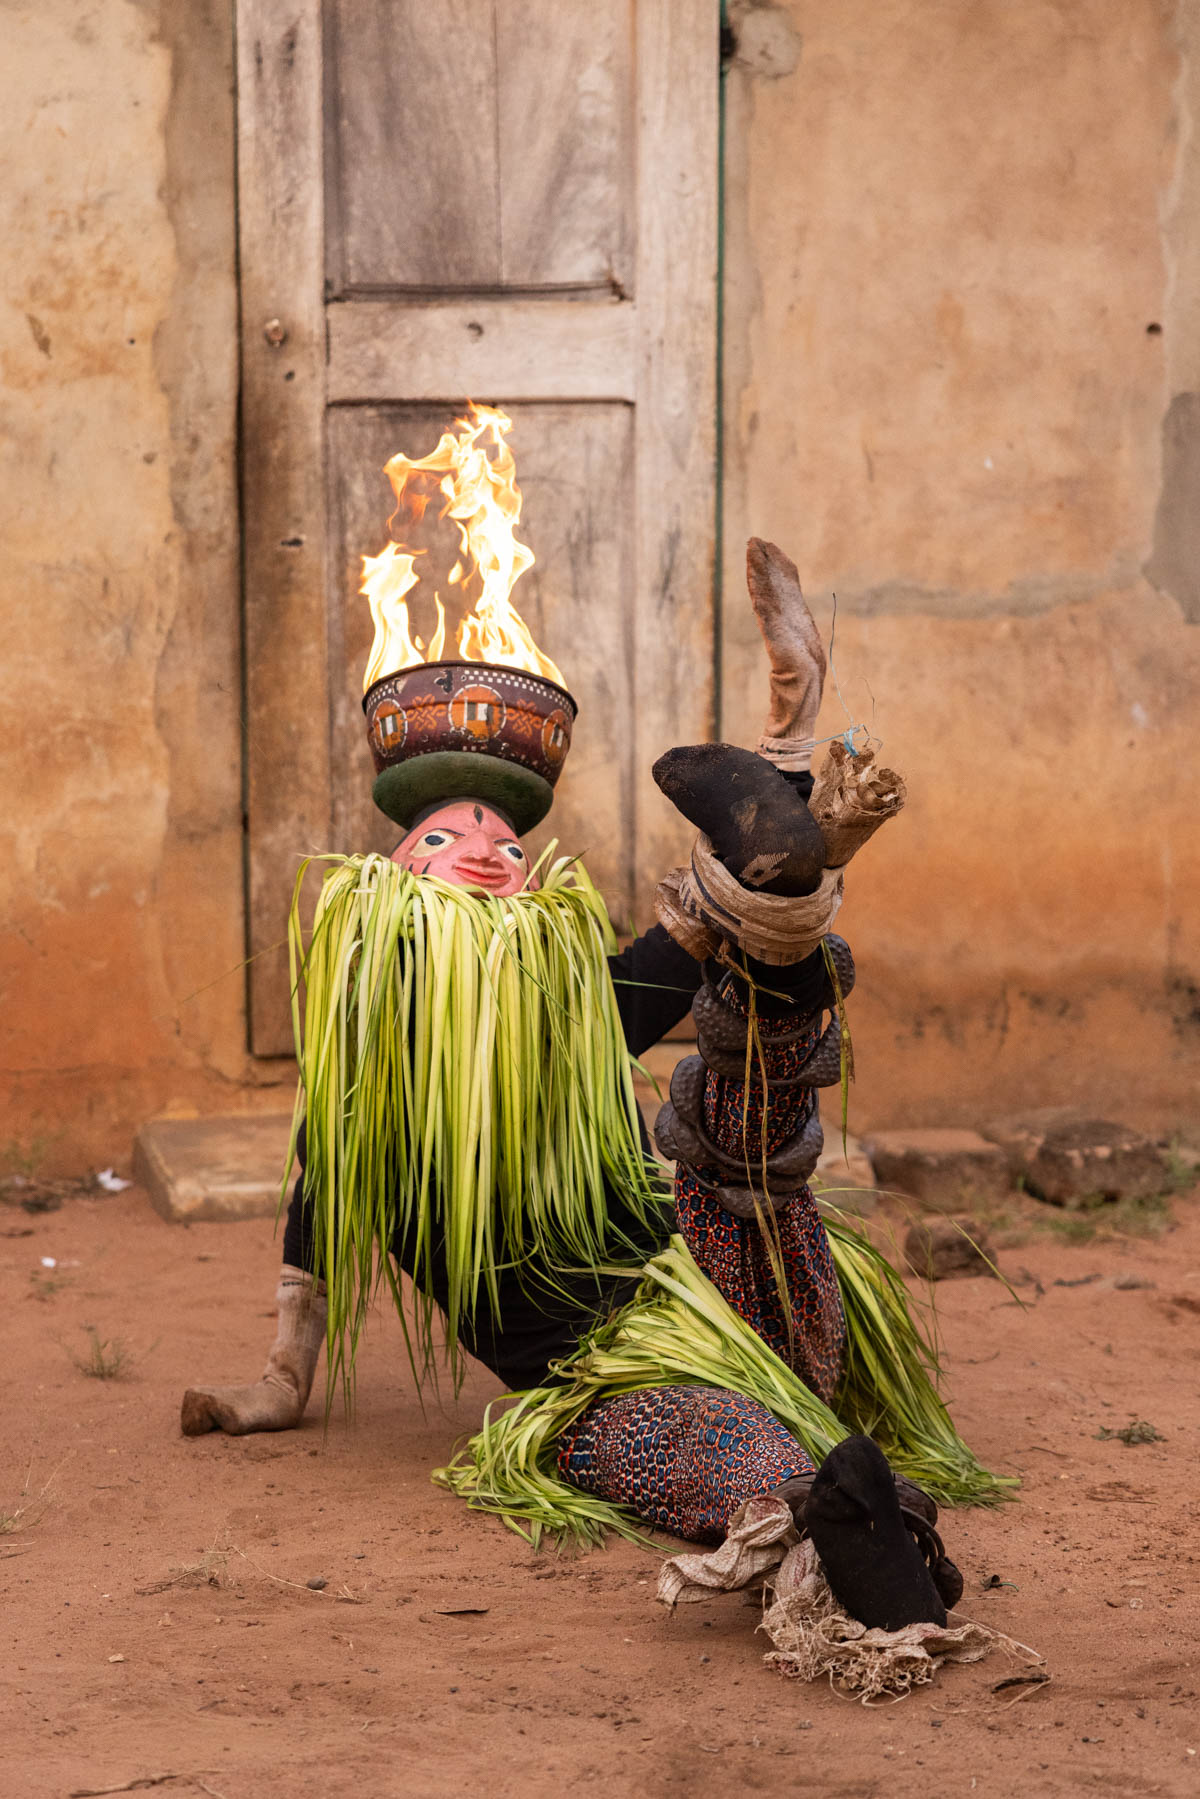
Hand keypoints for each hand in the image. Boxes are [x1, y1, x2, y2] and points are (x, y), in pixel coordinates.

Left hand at [747, 537, 825, 764]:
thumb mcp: (784, 680)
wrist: (799, 723)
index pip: (787, 598)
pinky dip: (762, 594)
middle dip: (770, 564)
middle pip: (783, 591)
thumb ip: (783, 660)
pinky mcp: (785, 648)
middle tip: (756, 540)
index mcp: (799, 635)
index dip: (780, 573)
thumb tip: (777, 654)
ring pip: (776, 598)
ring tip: (753, 547)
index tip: (768, 551)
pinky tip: (753, 576)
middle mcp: (799, 631)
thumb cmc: (791, 711)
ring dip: (764, 571)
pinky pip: (770, 616)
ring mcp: (795, 638)